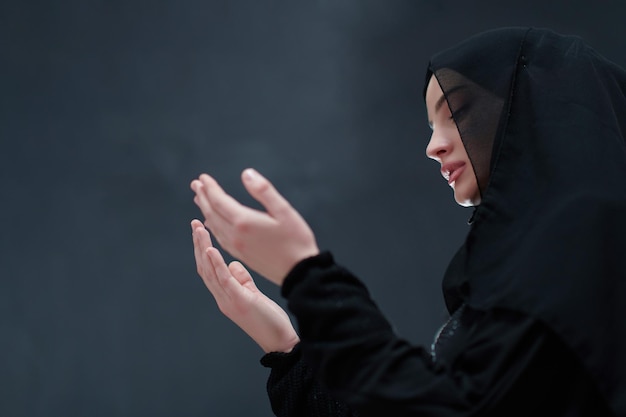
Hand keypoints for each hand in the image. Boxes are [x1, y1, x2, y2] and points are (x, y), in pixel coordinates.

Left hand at [190, 169, 319, 285]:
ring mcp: (236, 247)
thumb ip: (264, 190)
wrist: (299, 272)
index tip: (202, 177)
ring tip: (201, 199)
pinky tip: (212, 222)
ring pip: (214, 225)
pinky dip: (212, 225)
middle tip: (196, 184)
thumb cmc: (296, 239)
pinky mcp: (241, 255)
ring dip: (205, 210)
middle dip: (203, 197)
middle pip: (212, 212)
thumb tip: (246, 174)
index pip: (219, 201)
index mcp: (244, 222)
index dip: (210, 188)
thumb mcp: (284, 210)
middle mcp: (235, 235)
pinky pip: (219, 237)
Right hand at [191, 219, 299, 352]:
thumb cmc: (269, 320)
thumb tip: (233, 263)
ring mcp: (229, 300)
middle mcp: (222, 298)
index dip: (202, 249)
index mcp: (225, 295)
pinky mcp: (239, 302)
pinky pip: (224, 280)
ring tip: (199, 230)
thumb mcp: (252, 295)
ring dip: (202, 249)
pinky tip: (211, 249)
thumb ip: (242, 279)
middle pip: (204, 268)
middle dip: (198, 244)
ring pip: (209, 271)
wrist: (280, 341)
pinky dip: (216, 264)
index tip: (200, 230)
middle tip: (194, 223)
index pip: (208, 269)